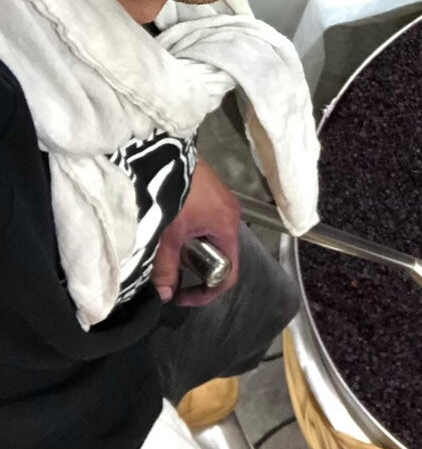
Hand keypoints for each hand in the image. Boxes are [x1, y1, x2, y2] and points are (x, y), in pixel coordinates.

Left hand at [152, 158, 240, 307]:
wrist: (164, 151)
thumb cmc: (172, 192)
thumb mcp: (166, 235)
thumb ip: (166, 268)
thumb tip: (165, 294)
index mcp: (227, 227)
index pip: (229, 273)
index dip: (207, 292)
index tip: (182, 297)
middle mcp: (231, 214)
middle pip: (221, 254)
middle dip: (196, 267)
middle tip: (170, 268)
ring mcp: (222, 200)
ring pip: (211, 237)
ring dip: (192, 247)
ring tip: (167, 244)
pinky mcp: (210, 190)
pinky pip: (206, 220)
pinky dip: (191, 230)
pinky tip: (171, 224)